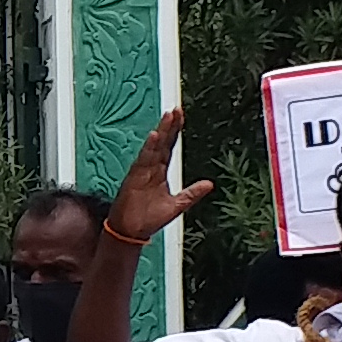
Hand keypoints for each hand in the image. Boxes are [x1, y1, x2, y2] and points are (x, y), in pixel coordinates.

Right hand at [107, 109, 215, 247]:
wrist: (131, 232)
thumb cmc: (149, 218)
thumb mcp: (177, 206)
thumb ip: (192, 194)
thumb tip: (210, 184)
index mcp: (160, 172)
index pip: (169, 147)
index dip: (175, 132)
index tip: (180, 116)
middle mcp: (151, 168)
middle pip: (162, 142)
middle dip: (169, 126)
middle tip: (176, 109)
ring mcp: (142, 171)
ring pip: (154, 147)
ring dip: (161, 132)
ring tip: (167, 117)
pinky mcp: (134, 177)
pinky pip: (143, 159)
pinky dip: (148, 148)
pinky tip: (154, 137)